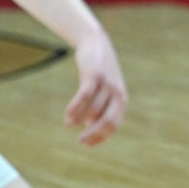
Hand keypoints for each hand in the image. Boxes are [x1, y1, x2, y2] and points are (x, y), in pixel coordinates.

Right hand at [65, 31, 126, 146]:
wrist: (96, 43)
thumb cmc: (99, 71)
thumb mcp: (103, 90)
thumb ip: (100, 107)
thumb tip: (90, 126)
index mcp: (121, 100)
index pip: (113, 125)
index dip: (100, 137)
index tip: (87, 144)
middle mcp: (117, 93)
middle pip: (107, 120)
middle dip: (93, 134)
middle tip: (80, 141)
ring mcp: (106, 84)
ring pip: (92, 109)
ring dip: (78, 119)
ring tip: (67, 123)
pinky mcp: (94, 75)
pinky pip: (84, 96)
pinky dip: (75, 107)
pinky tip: (67, 115)